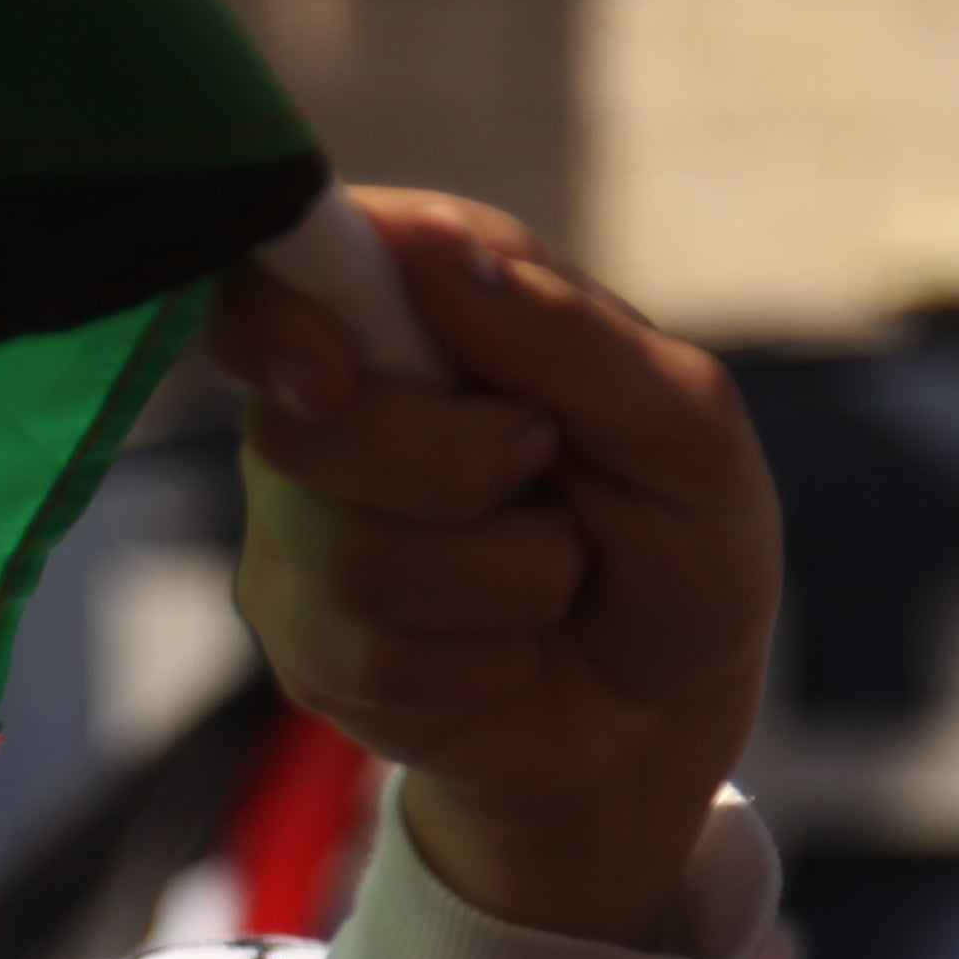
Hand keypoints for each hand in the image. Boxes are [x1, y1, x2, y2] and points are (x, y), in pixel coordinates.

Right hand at [208, 190, 775, 949]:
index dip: (278, 320)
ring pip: (355, 559)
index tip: (338, 373)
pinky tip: (510, 649)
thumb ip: (568, 334)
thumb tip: (432, 248)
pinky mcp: (310, 649)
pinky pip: (376, 659)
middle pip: (304, 430)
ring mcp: (304, 537)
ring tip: (551, 575)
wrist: (670, 711)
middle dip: (460, 468)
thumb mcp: (685, 428)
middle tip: (544, 471)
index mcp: (409, 314)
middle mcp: (330, 412)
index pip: (273, 280)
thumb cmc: (679, 540)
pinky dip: (486, 660)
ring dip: (506, 579)